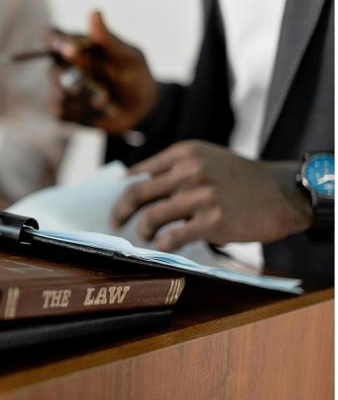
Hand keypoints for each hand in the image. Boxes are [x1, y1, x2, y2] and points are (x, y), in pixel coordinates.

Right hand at [49, 11, 157, 133]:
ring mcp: (60, 88)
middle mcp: (63, 65)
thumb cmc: (135, 76)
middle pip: (53, 70)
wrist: (140, 111)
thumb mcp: (128, 57)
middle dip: (79, 81)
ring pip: (57, 93)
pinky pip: (59, 111)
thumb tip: (94, 11)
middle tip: (104, 89)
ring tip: (106, 101)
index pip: (51, 36)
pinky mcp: (62, 110)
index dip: (52, 40)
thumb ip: (107, 39)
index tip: (69, 50)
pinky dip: (80, 113)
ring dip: (85, 99)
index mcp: (76, 45)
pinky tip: (94, 111)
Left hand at [111, 141, 313, 250]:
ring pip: (151, 217)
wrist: (282, 193)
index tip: (116, 203)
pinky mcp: (213, 221)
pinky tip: (165, 246)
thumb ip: (174, 168)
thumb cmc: (239, 178)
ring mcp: (201, 196)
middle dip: (120, 211)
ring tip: (146, 236)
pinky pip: (174, 236)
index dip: (122, 191)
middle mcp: (190, 171)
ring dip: (143, 230)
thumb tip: (135, 183)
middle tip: (116, 222)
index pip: (139, 173)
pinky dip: (164, 244)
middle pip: (137, 194)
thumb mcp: (206, 158)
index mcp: (184, 153)